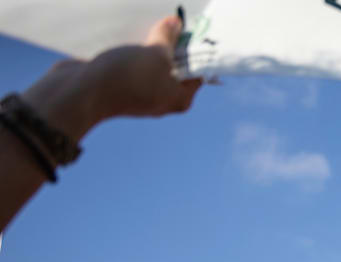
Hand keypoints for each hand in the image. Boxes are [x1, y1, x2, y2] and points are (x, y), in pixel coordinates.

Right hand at [21, 16, 201, 139]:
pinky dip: (131, 50)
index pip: (198, 71)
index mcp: (180, 98)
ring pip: (150, 63)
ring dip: (148, 45)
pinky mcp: (119, 84)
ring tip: (149, 24)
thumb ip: (168, 38)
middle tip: (169, 21)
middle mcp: (162, 98)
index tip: (192, 28)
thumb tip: (176, 24)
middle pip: (174, 66)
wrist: (80, 92)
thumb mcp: (156, 53)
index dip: (196, 49)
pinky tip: (130, 33)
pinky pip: (131, 64)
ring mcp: (139, 92)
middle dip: (171, 44)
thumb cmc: (127, 77)